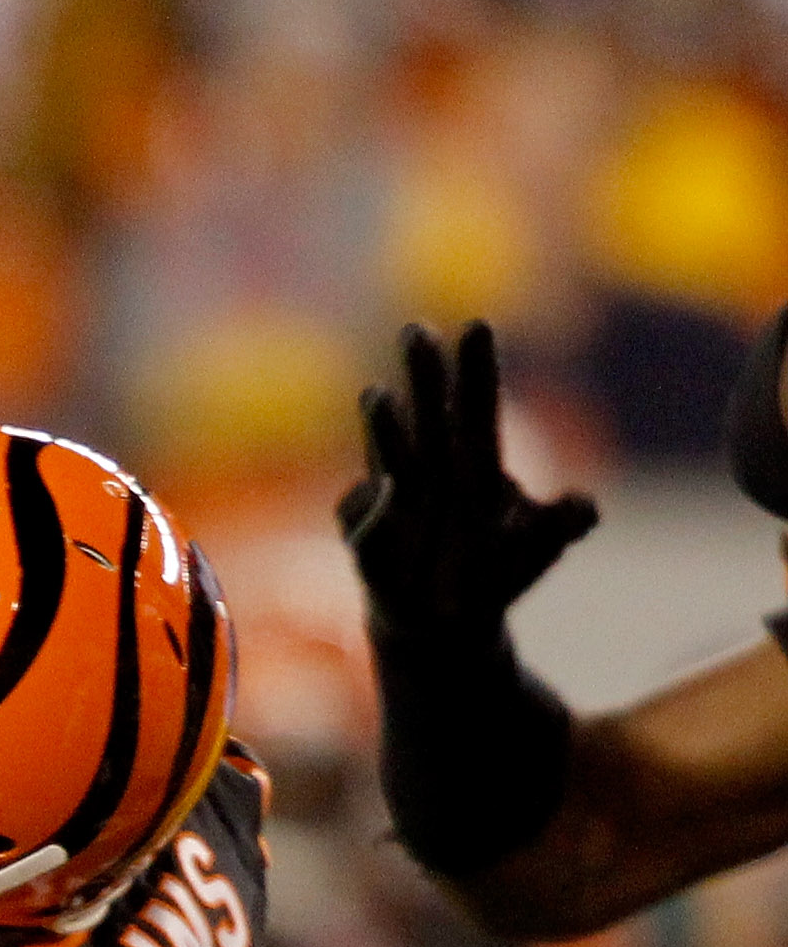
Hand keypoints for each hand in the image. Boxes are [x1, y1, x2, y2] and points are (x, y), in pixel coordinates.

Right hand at [338, 320, 598, 644]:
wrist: (438, 621)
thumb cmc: (492, 576)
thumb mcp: (534, 553)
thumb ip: (557, 527)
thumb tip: (584, 506)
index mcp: (475, 465)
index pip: (478, 408)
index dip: (478, 370)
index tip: (477, 325)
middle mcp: (431, 471)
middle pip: (428, 415)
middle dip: (423, 373)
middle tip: (415, 329)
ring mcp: (391, 498)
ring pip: (388, 454)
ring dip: (385, 428)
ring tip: (378, 396)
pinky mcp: (361, 530)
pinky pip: (366, 518)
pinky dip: (374, 515)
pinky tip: (386, 528)